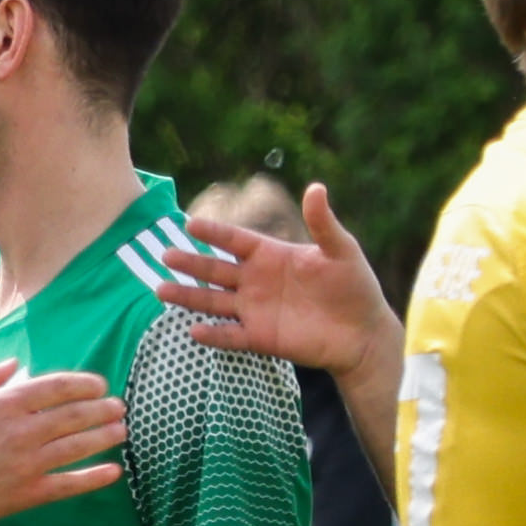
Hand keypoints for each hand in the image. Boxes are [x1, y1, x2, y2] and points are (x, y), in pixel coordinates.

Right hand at [0, 360, 127, 524]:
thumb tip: (13, 363)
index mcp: (1, 404)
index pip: (56, 387)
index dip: (84, 383)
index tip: (99, 384)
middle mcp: (18, 431)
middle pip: (74, 414)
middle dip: (102, 409)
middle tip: (118, 407)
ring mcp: (24, 463)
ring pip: (77, 446)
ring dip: (105, 437)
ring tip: (121, 431)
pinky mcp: (24, 493)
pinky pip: (69, 484)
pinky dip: (94, 477)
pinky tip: (114, 471)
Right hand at [141, 183, 395, 383]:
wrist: (363, 332)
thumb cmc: (355, 287)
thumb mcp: (341, 250)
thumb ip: (323, 224)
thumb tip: (316, 187)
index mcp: (272, 256)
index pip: (236, 241)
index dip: (214, 233)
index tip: (190, 224)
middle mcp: (256, 281)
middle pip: (216, 270)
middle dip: (190, 263)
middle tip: (165, 254)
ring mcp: (255, 310)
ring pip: (213, 302)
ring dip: (188, 295)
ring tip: (161, 289)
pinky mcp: (260, 338)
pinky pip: (230, 336)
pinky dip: (213, 335)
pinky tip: (193, 330)